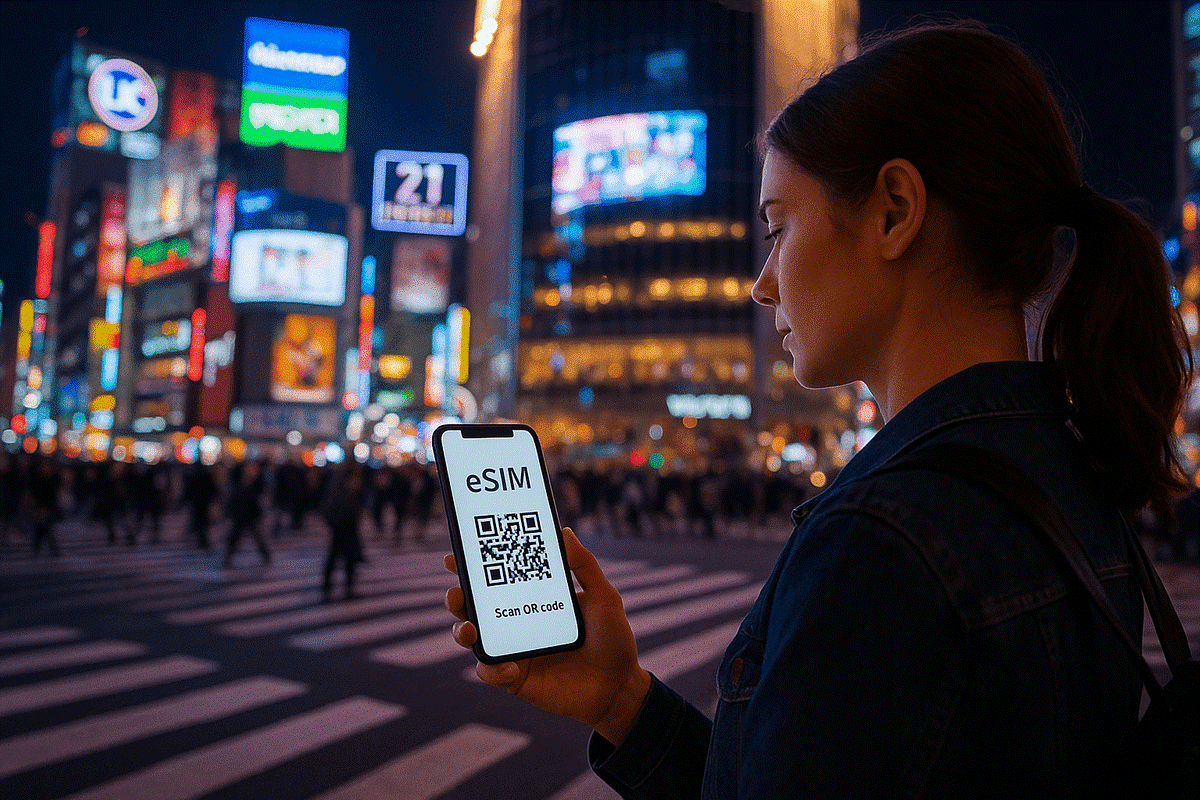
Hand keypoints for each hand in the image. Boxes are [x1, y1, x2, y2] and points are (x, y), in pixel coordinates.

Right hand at [444, 527, 651, 744]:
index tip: (456, 555)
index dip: (473, 566)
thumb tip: (564, 531)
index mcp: (533, 598)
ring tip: (469, 630)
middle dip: (457, 597)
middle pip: (473, 606)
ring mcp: (514, 650)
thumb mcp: (603, 597)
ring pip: (473, 639)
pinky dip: (493, 670)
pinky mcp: (516, 679)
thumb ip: (584, 566)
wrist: (620, 686)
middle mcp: (517, 622)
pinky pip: (491, 673)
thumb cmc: (612, 639)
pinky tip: (509, 668)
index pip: (497, 578)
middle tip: (456, 593)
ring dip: (461, 632)